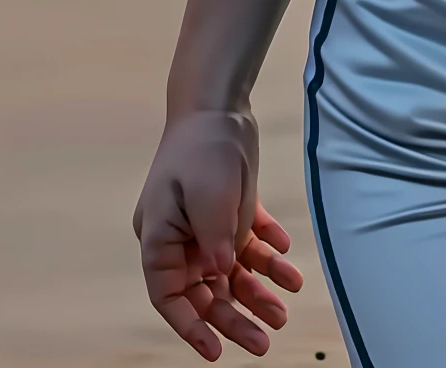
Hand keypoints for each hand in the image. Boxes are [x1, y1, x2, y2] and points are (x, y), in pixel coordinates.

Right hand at [136, 107, 303, 358]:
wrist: (218, 103)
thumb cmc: (201, 146)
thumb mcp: (207, 195)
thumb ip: (215, 239)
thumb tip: (222, 275)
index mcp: (159, 237)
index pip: (168, 297)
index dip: (190, 327)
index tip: (214, 352)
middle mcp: (181, 238)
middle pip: (205, 291)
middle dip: (235, 317)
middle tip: (266, 340)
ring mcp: (206, 226)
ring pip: (231, 272)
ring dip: (257, 290)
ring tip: (286, 307)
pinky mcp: (230, 211)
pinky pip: (249, 244)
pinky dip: (268, 253)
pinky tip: (285, 255)